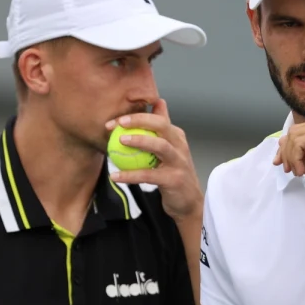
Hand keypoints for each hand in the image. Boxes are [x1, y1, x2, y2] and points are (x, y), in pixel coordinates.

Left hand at [106, 99, 202, 220]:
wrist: (188, 202)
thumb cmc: (173, 173)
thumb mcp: (169, 149)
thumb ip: (161, 128)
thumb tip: (157, 102)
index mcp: (176, 136)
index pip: (158, 119)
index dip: (137, 116)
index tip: (116, 121)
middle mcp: (180, 146)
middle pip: (161, 126)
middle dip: (140, 120)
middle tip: (119, 124)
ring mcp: (179, 162)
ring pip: (160, 146)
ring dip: (139, 141)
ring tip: (120, 141)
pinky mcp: (174, 179)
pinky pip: (149, 175)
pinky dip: (131, 175)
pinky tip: (116, 176)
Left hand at [273, 118, 304, 203]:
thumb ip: (299, 151)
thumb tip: (281, 141)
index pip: (298, 131)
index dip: (285, 147)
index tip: (280, 163)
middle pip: (294, 131)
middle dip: (286, 152)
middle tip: (289, 170)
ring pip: (294, 136)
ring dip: (291, 157)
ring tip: (299, 172)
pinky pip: (299, 142)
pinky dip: (295, 158)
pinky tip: (303, 171)